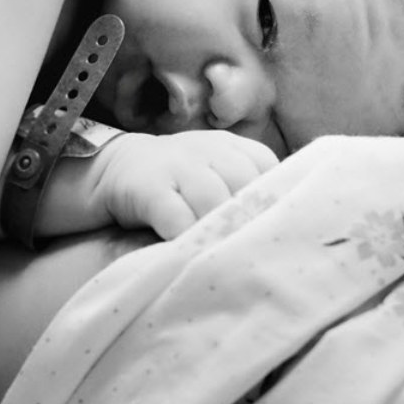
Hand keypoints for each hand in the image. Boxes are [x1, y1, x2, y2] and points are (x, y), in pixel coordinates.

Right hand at [91, 131, 277, 239]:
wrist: (114, 168)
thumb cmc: (178, 181)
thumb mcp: (215, 171)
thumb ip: (247, 188)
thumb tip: (289, 222)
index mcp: (231, 146)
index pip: (268, 166)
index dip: (274, 199)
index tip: (274, 226)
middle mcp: (207, 149)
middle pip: (245, 183)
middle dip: (251, 219)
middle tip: (254, 251)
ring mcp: (177, 165)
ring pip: (213, 199)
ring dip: (221, 231)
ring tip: (226, 257)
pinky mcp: (150, 187)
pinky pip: (176, 216)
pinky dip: (188, 237)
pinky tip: (192, 251)